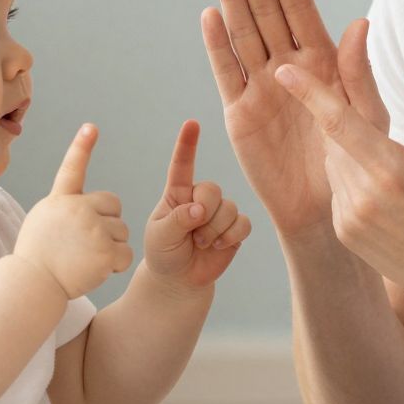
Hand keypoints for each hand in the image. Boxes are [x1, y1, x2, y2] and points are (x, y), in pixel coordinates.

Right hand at [13, 124, 133, 299]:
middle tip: (88, 245)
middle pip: (114, 207)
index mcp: (60, 201)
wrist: (32, 286)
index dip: (81, 147)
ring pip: (122, 232)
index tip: (91, 127)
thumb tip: (90, 207)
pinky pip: (125, 254)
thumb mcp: (43, 223)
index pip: (72, 169)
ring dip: (112, 248)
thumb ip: (65, 210)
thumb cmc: (36, 260)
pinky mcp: (105, 251)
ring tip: (86, 260)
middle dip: (109, 223)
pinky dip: (116, 266)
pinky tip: (96, 271)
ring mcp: (93, 229)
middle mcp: (78, 209)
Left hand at [142, 119, 250, 288]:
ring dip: (214, 232)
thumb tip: (200, 210)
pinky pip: (243, 223)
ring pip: (228, 208)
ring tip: (200, 244)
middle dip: (203, 213)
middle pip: (212, 190)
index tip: (192, 124)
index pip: (182, 166)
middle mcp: (200, 197)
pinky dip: (230, 237)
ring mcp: (219, 211)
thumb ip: (177, 220)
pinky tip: (218, 246)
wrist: (180, 279)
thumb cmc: (164, 254)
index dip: (187, 144)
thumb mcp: (160, 236)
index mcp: (176, 193)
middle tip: (192, 235)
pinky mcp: (235, 227)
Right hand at [203, 0, 383, 240]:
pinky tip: (210, 16)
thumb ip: (359, 72)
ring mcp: (262, 88)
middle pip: (267, 13)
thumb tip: (359, 23)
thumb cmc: (357, 164)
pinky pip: (227, 73)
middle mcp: (289, 68)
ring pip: (245, 34)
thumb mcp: (367, 117)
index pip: (300, 11)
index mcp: (323, 62)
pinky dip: (218, 45)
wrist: (328, 211)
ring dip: (232, 0)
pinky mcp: (241, 113)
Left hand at [273, 34, 403, 318]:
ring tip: (394, 173)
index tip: (283, 71)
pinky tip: (385, 193)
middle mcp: (364, 194)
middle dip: (347, 122)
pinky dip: (352, 179)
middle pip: (335, 139)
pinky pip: (337, 190)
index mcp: (393, 169)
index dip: (309, 93)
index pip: (339, 121)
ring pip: (334, 163)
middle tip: (378, 123)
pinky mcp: (346, 233)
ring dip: (351, 153)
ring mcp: (350, 218)